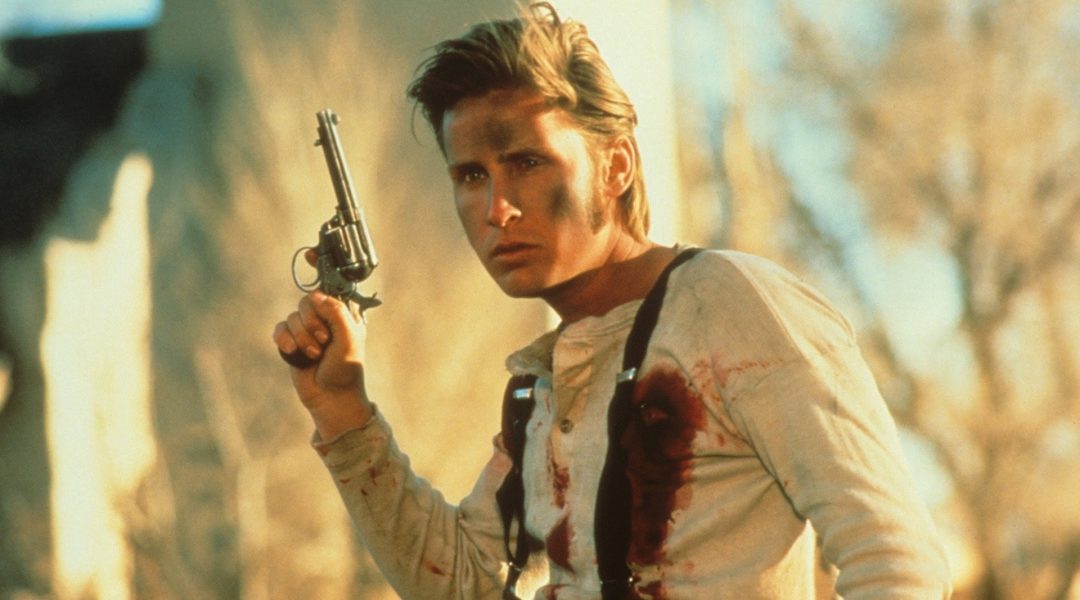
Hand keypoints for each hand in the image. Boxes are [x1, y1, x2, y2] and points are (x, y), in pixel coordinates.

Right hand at [273, 290, 373, 438]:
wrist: (331, 396)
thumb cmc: (345, 368)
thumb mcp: (349, 337)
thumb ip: (336, 312)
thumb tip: (315, 295)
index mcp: (343, 314)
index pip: (326, 293)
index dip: (323, 306)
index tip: (328, 323)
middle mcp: (324, 319)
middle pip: (306, 302)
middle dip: (311, 323)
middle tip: (324, 342)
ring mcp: (306, 331)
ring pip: (292, 317)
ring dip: (302, 338)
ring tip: (314, 355)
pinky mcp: (291, 343)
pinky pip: (279, 329)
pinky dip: (284, 340)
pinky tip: (293, 352)